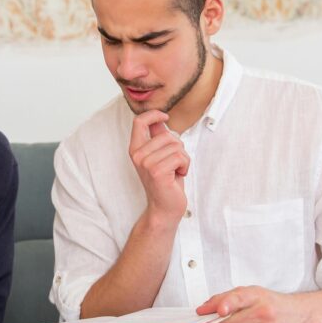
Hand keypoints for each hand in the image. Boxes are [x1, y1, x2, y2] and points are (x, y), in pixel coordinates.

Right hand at [128, 111, 189, 226]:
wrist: (165, 207)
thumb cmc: (165, 182)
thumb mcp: (160, 156)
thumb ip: (158, 139)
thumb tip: (160, 120)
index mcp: (136, 149)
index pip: (139, 122)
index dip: (153, 115)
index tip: (165, 117)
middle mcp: (138, 155)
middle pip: (166, 134)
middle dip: (178, 147)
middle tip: (174, 163)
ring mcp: (146, 163)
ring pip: (176, 146)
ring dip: (183, 158)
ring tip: (176, 170)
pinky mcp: (157, 171)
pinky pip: (180, 157)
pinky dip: (185, 166)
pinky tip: (179, 175)